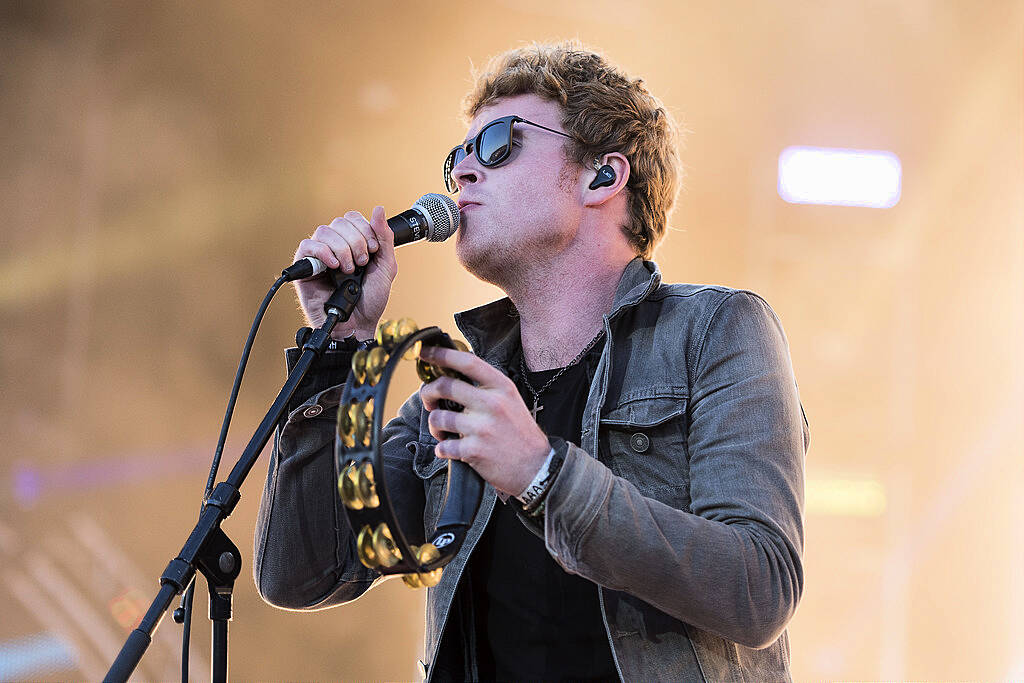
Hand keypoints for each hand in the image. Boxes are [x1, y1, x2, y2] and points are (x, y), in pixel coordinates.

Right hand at [292, 206, 396, 339]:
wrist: (358, 325)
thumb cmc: (370, 301)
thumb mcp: (386, 267)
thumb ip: (384, 238)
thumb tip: (379, 210)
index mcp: (353, 243)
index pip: (353, 218)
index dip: (364, 229)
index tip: (373, 250)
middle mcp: (335, 246)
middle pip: (340, 222)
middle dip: (356, 242)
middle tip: (361, 264)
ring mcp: (319, 256)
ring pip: (324, 231)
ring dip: (342, 249)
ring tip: (348, 270)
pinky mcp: (305, 267)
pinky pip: (307, 246)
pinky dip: (323, 252)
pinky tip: (333, 266)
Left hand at [418, 345, 550, 496]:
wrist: (536, 467)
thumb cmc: (519, 433)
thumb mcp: (510, 400)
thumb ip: (486, 387)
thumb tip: (453, 376)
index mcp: (501, 387)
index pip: (467, 362)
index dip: (442, 355)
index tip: (426, 353)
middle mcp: (492, 404)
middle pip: (445, 386)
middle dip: (428, 392)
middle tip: (428, 399)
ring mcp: (482, 428)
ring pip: (438, 417)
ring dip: (434, 425)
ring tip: (443, 431)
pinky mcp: (474, 450)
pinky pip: (443, 446)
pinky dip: (442, 448)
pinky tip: (450, 449)